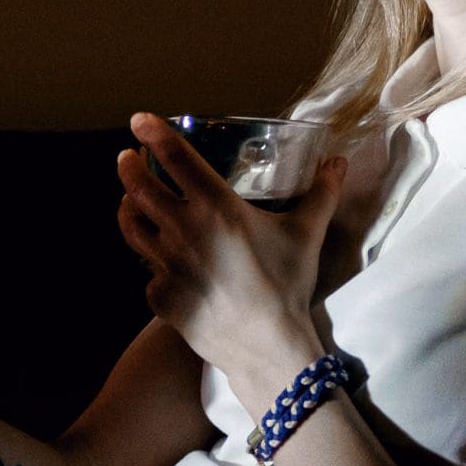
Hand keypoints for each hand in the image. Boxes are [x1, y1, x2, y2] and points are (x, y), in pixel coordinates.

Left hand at [115, 114, 346, 389]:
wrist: (266, 345)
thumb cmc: (286, 284)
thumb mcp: (306, 233)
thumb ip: (321, 193)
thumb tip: (338, 162)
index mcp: (216, 208)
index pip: (176, 159)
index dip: (154, 134)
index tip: (139, 121)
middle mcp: (184, 231)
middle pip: (140, 188)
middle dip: (129, 168)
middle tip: (127, 158)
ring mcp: (166, 264)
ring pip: (133, 227)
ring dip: (128, 208)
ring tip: (129, 199)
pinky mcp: (159, 295)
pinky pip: (148, 271)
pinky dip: (151, 261)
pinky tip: (158, 258)